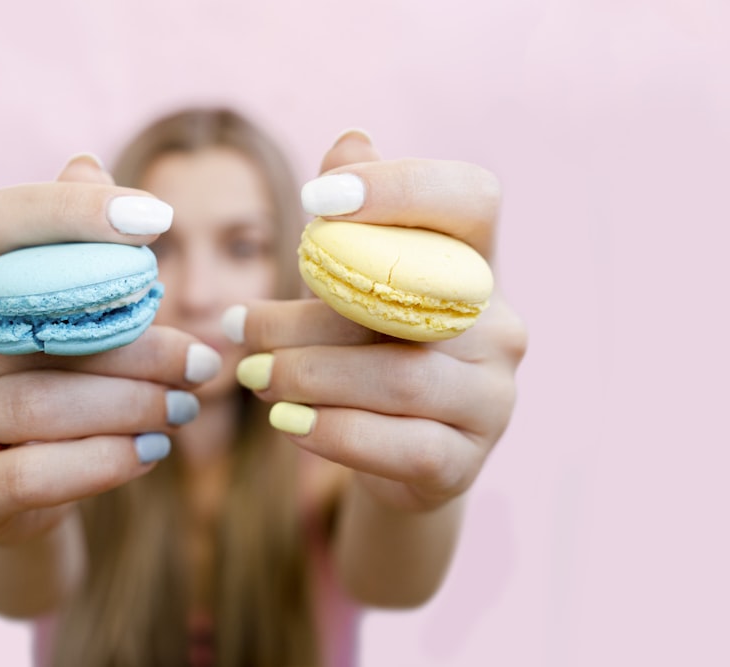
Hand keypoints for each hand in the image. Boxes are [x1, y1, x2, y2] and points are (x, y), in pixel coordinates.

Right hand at [0, 156, 219, 544]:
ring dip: (130, 406)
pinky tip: (150, 453)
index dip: (76, 214)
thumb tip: (88, 165)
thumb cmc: (47, 377)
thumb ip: (70, 246)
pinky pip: (26, 475)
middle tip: (204, 361)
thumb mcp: (59, 312)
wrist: (7, 489)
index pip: (0, 220)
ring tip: (186, 409)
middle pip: (34, 322)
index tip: (159, 219)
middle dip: (136, 343)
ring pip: (36, 404)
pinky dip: (100, 463)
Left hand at [231, 132, 526, 512]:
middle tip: (235, 326)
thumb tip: (349, 140)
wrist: (398, 460)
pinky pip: (400, 445)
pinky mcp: (467, 461)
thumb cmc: (369, 355)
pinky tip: (288, 425)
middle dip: (306, 315)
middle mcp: (501, 327)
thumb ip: (352, 225)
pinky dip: (334, 433)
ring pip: (399, 377)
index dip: (400, 188)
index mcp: (478, 266)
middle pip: (407, 300)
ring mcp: (493, 398)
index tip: (313, 202)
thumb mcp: (356, 289)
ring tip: (251, 377)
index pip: (471, 199)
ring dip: (308, 376)